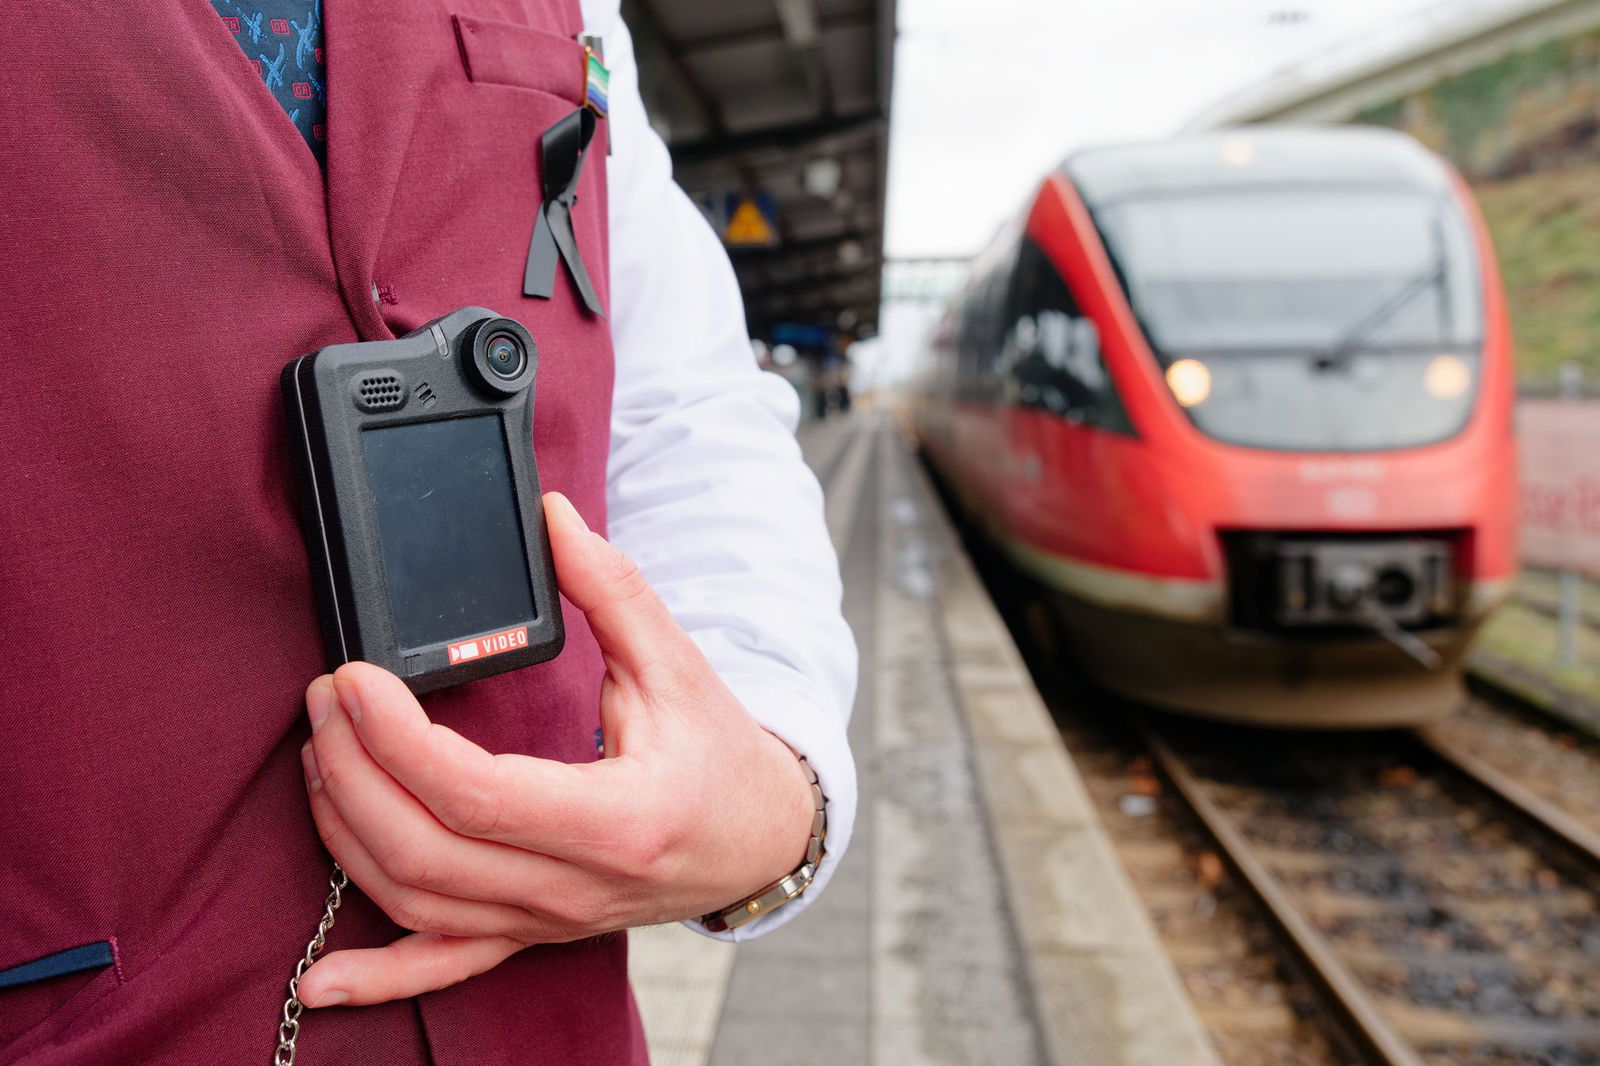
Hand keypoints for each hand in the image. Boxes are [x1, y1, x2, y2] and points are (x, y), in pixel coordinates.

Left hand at [295, 492, 816, 1007]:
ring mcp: (547, 920)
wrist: (756, 839)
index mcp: (618, 821)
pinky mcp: (531, 933)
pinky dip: (379, 976)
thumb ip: (610, 588)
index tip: (355, 678)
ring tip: (321, 754)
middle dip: (352, 771)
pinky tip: (314, 984)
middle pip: (424, 850)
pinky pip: (444, 965)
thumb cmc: (719, 754)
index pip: (476, 794)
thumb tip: (552, 516)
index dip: (397, 738)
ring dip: (345, 832)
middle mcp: (575, 887)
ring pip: (415, 900)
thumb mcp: (677, 663)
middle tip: (325, 698)